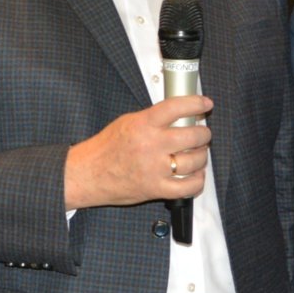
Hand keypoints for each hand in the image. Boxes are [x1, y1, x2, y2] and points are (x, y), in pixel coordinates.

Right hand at [64, 96, 212, 208]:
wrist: (88, 174)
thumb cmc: (106, 148)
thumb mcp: (127, 122)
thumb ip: (152, 119)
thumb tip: (179, 115)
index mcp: (143, 124)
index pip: (176, 107)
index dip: (196, 103)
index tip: (205, 104)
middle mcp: (151, 145)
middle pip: (193, 136)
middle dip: (204, 134)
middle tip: (202, 134)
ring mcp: (155, 169)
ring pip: (194, 161)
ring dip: (202, 156)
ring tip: (198, 154)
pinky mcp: (156, 189)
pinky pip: (188, 187)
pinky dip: (197, 181)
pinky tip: (196, 175)